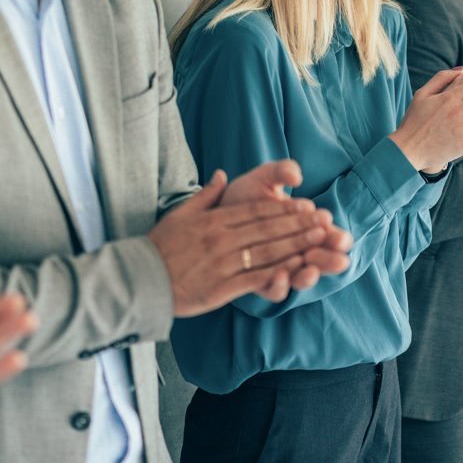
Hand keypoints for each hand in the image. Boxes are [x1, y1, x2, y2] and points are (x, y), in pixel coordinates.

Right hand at [149, 170, 345, 315]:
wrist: (138, 279)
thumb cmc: (159, 246)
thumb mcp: (180, 213)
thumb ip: (205, 195)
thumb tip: (222, 174)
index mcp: (213, 221)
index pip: (255, 211)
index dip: (283, 208)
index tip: (306, 205)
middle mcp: (221, 240)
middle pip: (267, 229)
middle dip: (298, 224)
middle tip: (323, 220)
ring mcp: (222, 264)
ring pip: (266, 252)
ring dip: (295, 244)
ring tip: (318, 239)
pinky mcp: (221, 288)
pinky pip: (254, 279)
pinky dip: (277, 273)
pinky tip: (296, 269)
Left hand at [221, 160, 352, 293]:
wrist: (215, 210)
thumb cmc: (245, 194)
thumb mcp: (264, 178)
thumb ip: (281, 171)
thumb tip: (296, 176)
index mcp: (305, 228)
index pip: (330, 237)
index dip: (337, 238)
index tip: (337, 233)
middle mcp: (297, 251)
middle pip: (320, 262)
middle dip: (328, 260)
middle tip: (336, 257)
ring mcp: (279, 268)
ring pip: (299, 279)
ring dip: (307, 275)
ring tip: (310, 269)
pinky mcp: (258, 281)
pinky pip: (273, 290)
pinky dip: (279, 284)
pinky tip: (280, 274)